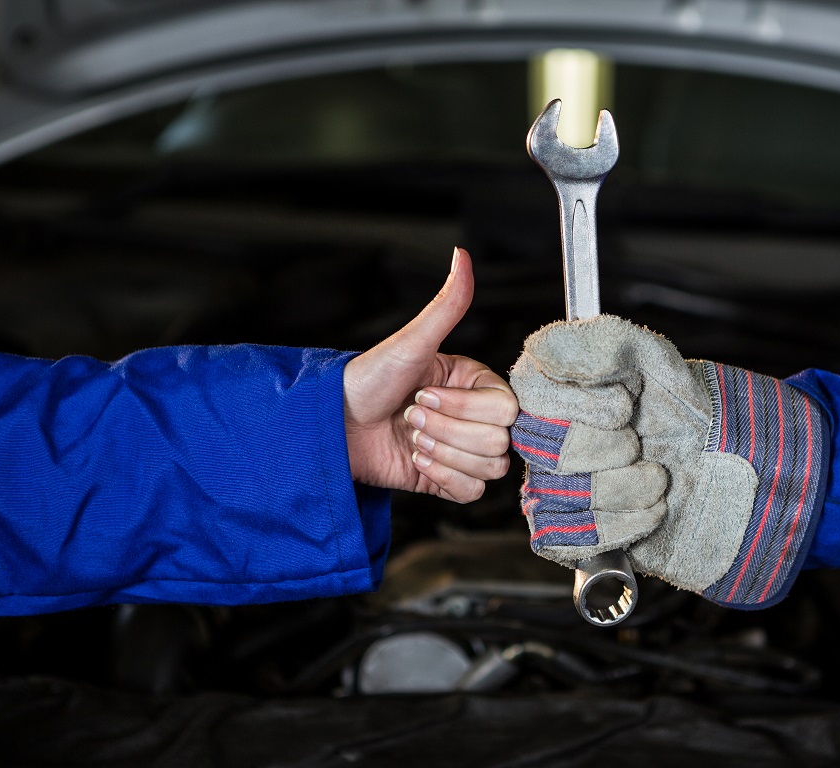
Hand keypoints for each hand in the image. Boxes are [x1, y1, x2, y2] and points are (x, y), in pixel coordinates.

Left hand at [343, 248, 517, 501]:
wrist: (333, 425)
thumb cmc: (368, 379)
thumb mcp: (411, 342)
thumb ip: (447, 304)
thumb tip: (462, 256)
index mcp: (476, 384)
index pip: (506, 409)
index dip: (464, 409)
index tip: (425, 395)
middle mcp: (475, 417)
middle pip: (499, 442)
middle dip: (448, 432)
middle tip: (411, 417)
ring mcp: (464, 450)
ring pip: (490, 468)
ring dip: (444, 455)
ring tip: (411, 439)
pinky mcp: (448, 480)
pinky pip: (472, 493)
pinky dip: (444, 479)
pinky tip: (416, 460)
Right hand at [510, 316, 828, 608]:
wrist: (733, 473)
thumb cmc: (694, 415)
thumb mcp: (657, 361)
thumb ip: (604, 342)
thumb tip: (545, 345)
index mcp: (561, 394)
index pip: (528, 394)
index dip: (574, 404)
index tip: (623, 405)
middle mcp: (551, 441)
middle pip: (544, 448)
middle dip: (608, 447)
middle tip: (643, 442)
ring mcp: (558, 490)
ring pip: (559, 496)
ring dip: (624, 488)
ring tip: (658, 478)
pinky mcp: (573, 537)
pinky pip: (565, 538)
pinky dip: (618, 525)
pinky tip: (651, 511)